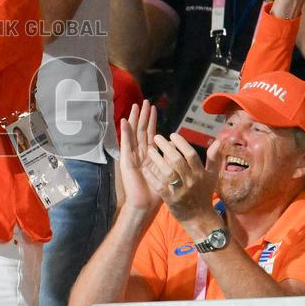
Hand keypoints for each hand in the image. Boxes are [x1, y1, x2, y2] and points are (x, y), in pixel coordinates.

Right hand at [118, 100, 162, 214]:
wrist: (145, 204)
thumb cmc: (156, 191)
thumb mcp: (168, 172)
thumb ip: (172, 159)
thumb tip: (179, 148)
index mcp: (149, 154)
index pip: (150, 133)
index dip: (152, 120)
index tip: (154, 108)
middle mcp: (139, 153)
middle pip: (141, 130)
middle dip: (143, 116)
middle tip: (145, 101)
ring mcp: (131, 156)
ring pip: (133, 133)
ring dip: (134, 119)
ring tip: (136, 106)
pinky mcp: (126, 160)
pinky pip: (125, 143)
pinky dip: (125, 132)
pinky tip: (125, 121)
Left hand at [145, 135, 221, 223]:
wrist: (199, 218)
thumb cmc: (204, 194)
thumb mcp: (211, 176)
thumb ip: (213, 159)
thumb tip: (219, 141)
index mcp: (200, 173)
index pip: (191, 155)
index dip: (181, 143)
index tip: (172, 135)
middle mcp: (191, 181)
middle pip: (177, 161)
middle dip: (166, 148)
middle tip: (156, 137)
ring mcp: (180, 190)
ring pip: (167, 172)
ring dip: (157, 160)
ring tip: (149, 150)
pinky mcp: (170, 199)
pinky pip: (159, 185)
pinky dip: (152, 176)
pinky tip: (145, 168)